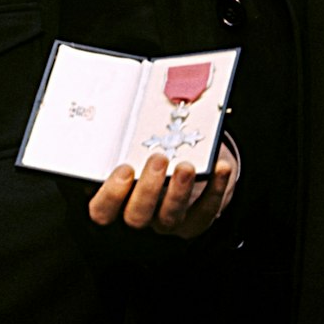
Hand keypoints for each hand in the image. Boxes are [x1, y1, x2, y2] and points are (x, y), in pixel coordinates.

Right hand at [89, 139, 237, 237]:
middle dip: (147, 188)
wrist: (182, 172)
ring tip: (186, 166)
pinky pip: (205, 211)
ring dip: (179, 191)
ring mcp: (167, 221)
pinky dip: (216, 189)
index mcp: (117, 199)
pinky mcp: (195, 221)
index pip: (102, 210)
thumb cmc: (148, 154)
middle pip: (136, 216)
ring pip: (169, 217)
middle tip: (158, 159)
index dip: (110, 195)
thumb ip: (125, 136)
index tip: (124, 168)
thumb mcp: (132, 145)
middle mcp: (140, 214)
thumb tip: (122, 102)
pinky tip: (221, 167)